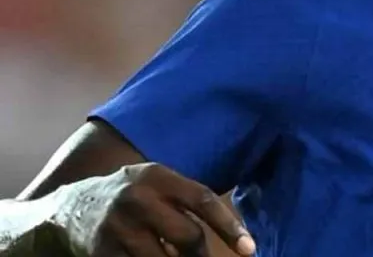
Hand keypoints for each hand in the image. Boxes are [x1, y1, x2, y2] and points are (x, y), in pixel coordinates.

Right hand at [52, 163, 255, 256]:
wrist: (70, 208)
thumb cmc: (130, 195)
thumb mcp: (156, 182)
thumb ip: (186, 199)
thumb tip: (233, 232)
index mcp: (156, 176)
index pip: (202, 200)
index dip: (229, 226)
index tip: (249, 248)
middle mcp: (137, 198)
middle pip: (188, 236)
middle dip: (201, 254)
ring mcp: (118, 228)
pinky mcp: (104, 253)